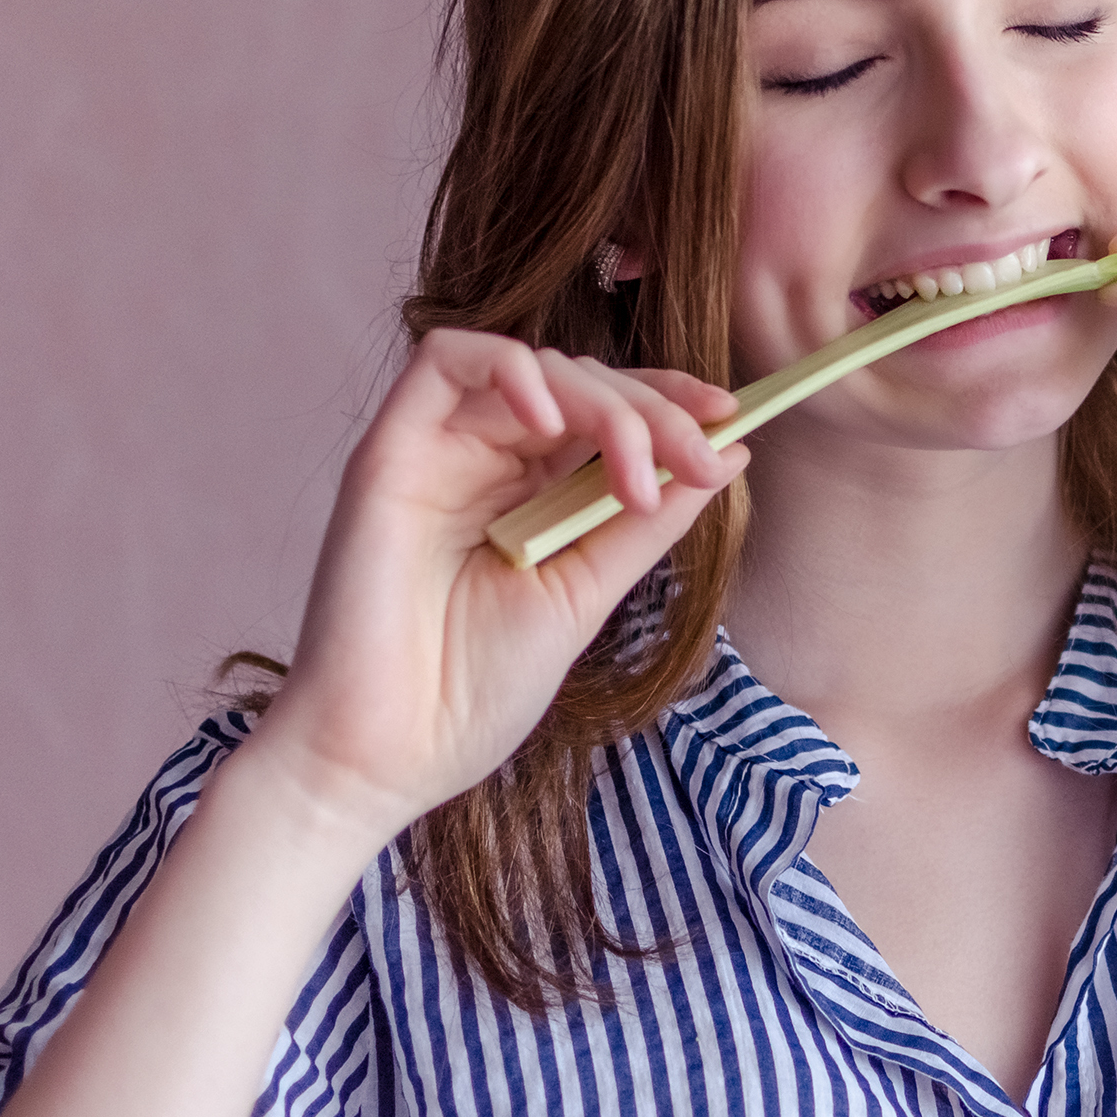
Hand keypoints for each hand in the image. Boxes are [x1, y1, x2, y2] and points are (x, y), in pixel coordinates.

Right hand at [237, 329, 747, 845]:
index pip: (608, 411)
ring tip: (633, 475)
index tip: (729, 419)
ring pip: (532, 365)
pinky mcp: (389, 450)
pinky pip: (445, 360)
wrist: (387, 757)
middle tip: (698, 460)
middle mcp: (486, 462)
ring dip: (603, 402)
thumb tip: (729, 453)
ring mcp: (438, 452)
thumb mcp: (587, 593)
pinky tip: (553, 424)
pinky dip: (512, 369)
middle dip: (655, 411)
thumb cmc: (474, 691)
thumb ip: (646, 520)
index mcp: (534, 494)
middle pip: (582, 381)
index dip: (669, 402)